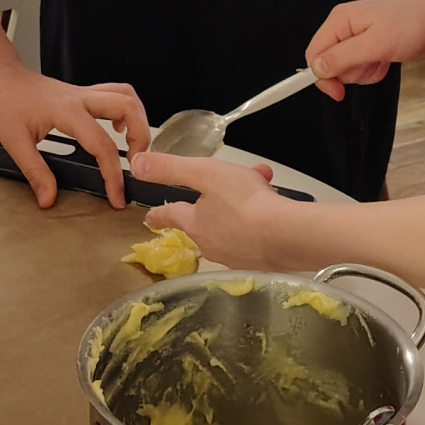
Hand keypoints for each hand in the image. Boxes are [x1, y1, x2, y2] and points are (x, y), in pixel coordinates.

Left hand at [0, 57, 150, 208]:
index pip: (101, 145)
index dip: (113, 174)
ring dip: (137, 120)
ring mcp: (82, 93)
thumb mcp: (14, 141)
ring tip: (133, 147)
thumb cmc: (2, 100)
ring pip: (125, 96)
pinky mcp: (79, 93)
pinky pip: (113, 94)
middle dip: (141, 137)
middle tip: (136, 164)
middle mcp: (80, 98)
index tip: (116, 196)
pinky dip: (124, 110)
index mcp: (67, 111)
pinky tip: (117, 127)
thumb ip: (35, 171)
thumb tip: (48, 198)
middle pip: (128, 107)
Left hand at [136, 150, 294, 269]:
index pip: (170, 216)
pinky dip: (259, 215)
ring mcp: (236, 255)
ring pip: (231, 221)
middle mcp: (211, 243)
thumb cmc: (244, 202)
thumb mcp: (204, 174)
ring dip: (242, 201)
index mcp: (195, 223)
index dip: (159, 213)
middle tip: (232, 178)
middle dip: (216, 196)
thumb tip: (137, 165)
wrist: (287, 235)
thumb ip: (170, 169)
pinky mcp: (260, 260)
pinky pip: (253, 232)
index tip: (150, 217)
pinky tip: (275, 204)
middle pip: (205, 218)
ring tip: (261, 183)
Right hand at [307, 0, 424, 98]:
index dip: (322, 76)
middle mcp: (344, 27)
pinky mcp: (369, 45)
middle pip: (329, 64)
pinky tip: (387, 58)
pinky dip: (374, 69)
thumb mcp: (376, 45)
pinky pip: (362, 68)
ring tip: (383, 57)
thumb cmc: (413, 25)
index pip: (314, 54)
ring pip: (347, 70)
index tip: (338, 92)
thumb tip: (316, 70)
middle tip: (372, 61)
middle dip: (351, 72)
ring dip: (365, 72)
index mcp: (339, 21)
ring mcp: (357, 37)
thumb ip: (342, 58)